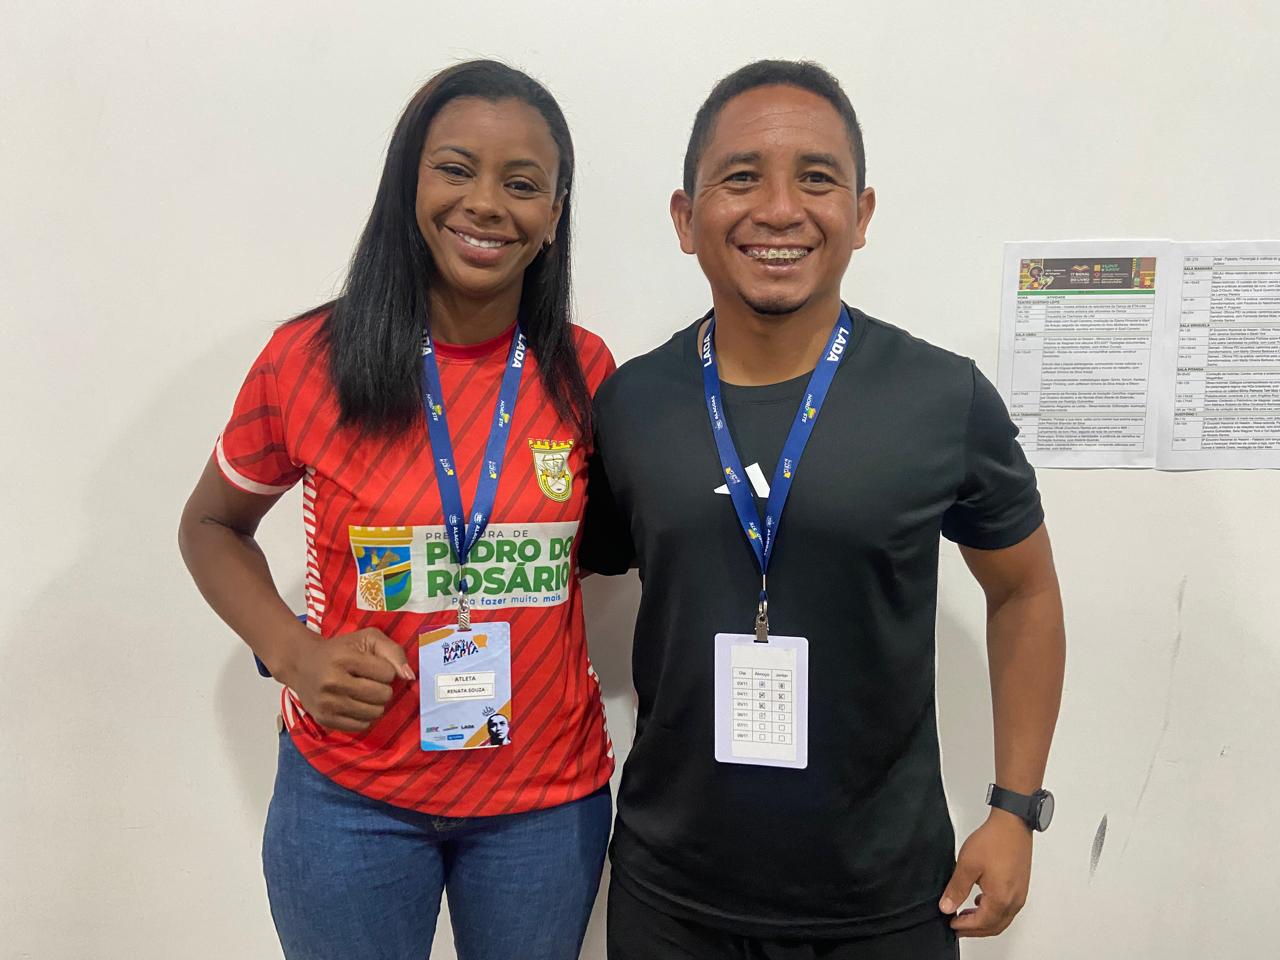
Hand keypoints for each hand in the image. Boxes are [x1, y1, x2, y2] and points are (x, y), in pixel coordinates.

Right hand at [278, 627, 414, 732]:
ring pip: (374, 713)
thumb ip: (393, 652)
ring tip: (364, 693)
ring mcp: (327, 704)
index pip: (387, 673)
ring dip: (376, 703)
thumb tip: (409, 677)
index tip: (373, 666)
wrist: (301, 664)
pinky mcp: (324, 720)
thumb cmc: (340, 649)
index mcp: (343, 658)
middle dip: (383, 688)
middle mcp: (332, 682)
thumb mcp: (367, 638)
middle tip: (370, 681)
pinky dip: (364, 716)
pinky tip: (355, 704)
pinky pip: (361, 726)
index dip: (385, 670)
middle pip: (382, 695)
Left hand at [938, 810, 1032, 936]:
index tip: (951, 925)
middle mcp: (1014, 901)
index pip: (981, 923)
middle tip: (958, 926)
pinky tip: (980, 901)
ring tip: (966, 914)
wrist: (1013, 823)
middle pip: (994, 926)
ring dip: (984, 921)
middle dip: (974, 929)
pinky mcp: (1021, 886)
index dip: (964, 927)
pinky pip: (1008, 908)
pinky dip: (993, 911)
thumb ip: (956, 889)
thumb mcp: (967, 865)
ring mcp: (1020, 894)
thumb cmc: (994, 840)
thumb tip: (947, 907)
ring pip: (1002, 919)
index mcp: (1001, 899)